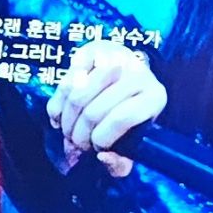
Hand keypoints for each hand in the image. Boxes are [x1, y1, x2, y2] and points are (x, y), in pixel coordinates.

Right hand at [47, 39, 165, 177]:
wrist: (127, 81)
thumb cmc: (128, 120)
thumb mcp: (131, 145)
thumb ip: (120, 163)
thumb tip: (102, 158)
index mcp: (155, 97)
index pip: (121, 118)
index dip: (101, 139)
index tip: (95, 150)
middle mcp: (138, 73)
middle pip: (93, 110)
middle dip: (78, 135)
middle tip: (75, 145)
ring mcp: (115, 57)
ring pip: (76, 94)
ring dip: (66, 121)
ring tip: (68, 131)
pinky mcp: (93, 49)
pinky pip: (66, 80)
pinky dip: (58, 103)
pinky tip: (62, 114)